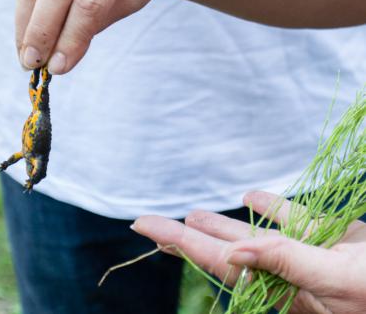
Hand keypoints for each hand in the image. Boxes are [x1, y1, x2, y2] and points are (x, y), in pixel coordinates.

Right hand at [16, 0, 181, 73]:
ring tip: (25, 53)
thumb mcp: (133, 0)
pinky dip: (24, 5)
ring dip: (25, 21)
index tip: (58, 68)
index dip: (72, 36)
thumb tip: (58, 59)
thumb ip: (98, 22)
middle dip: (42, 30)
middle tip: (32, 64)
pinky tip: (27, 30)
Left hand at [132, 191, 365, 313]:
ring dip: (224, 224)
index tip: (141, 224)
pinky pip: (295, 223)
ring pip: (256, 238)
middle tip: (151, 221)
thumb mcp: (342, 282)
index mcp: (285, 291)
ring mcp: (309, 259)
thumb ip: (289, 265)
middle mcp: (290, 276)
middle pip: (225, 252)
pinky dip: (273, 207)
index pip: (218, 262)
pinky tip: (253, 194)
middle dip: (188, 235)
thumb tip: (235, 253)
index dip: (178, 242)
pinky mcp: (331, 242)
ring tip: (193, 214)